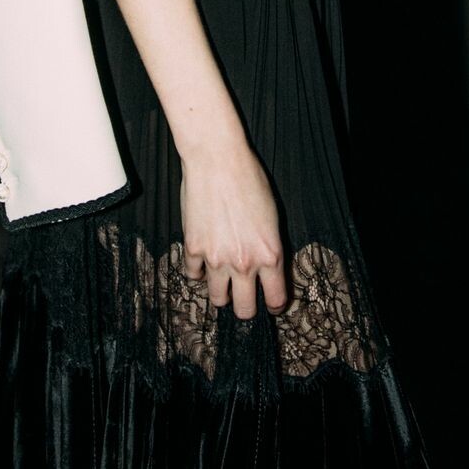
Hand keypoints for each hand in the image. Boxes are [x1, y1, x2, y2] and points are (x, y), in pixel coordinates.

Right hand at [179, 141, 288, 320]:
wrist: (217, 158)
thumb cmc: (248, 178)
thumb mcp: (272, 215)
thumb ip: (269, 246)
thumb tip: (267, 266)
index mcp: (270, 254)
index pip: (275, 299)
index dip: (272, 305)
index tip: (269, 303)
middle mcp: (245, 263)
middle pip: (244, 309)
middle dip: (245, 306)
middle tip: (243, 296)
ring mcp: (217, 258)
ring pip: (217, 298)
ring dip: (220, 291)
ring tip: (221, 278)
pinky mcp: (193, 248)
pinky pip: (193, 274)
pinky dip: (197, 270)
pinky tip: (201, 257)